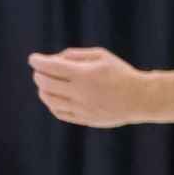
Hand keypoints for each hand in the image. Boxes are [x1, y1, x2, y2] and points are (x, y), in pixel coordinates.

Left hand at [28, 48, 154, 128]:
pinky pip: (59, 112)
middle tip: (38, 71)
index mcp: (84, 74)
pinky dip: (52, 104)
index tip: (33, 59)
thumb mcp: (101, 56)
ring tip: (44, 84)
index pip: (51, 67)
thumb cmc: (120, 73)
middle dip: (38, 75)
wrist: (140, 98)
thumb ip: (75, 55)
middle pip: (46, 83)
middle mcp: (80, 92)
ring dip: (42, 90)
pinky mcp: (84, 119)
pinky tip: (53, 97)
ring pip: (49, 100)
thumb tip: (53, 59)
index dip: (38, 61)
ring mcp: (81, 108)